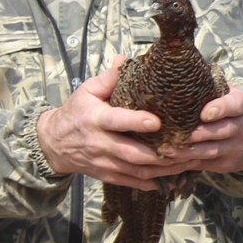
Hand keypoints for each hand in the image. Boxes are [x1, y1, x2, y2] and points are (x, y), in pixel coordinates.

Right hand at [33, 57, 183, 190]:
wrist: (54, 143)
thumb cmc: (76, 112)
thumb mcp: (87, 91)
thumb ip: (108, 78)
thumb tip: (126, 60)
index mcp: (96, 119)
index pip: (117, 121)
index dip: (136, 123)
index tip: (157, 122)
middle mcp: (100, 143)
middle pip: (131, 153)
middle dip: (159, 154)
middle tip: (185, 148)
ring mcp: (105, 162)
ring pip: (137, 170)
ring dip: (164, 169)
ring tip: (188, 162)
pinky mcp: (109, 175)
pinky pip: (134, 182)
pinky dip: (155, 182)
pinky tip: (175, 177)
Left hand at [174, 86, 242, 175]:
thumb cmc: (237, 112)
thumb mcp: (234, 96)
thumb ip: (214, 88)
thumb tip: (184, 73)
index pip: (233, 106)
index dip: (219, 109)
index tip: (203, 114)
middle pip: (220, 131)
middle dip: (198, 134)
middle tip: (175, 134)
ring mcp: (237, 148)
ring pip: (212, 151)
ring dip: (189, 152)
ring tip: (168, 150)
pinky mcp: (229, 164)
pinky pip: (207, 164)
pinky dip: (190, 162)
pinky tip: (173, 160)